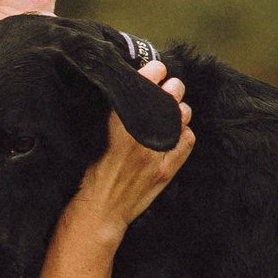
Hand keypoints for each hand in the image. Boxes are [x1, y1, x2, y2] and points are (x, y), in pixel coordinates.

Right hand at [59, 59, 192, 242]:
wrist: (99, 210)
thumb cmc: (90, 172)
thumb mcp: (96, 134)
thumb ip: (115, 114)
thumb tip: (132, 91)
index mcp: (118, 124)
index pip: (144, 86)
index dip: (154, 71)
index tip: (156, 67)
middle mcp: (139, 137)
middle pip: (169, 97)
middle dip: (172, 88)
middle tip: (170, 86)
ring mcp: (155, 155)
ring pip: (181, 117)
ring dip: (179, 109)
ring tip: (174, 109)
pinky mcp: (165, 170)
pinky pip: (186, 141)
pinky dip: (185, 133)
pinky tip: (177, 132)